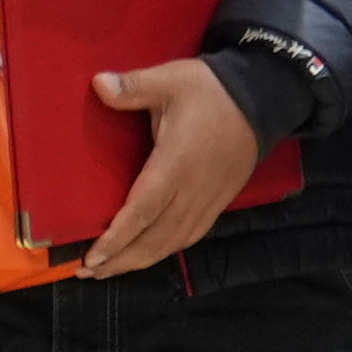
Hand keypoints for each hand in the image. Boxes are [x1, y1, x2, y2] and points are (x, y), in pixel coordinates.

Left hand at [79, 55, 265, 280]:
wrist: (263, 97)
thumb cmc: (211, 90)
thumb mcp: (169, 79)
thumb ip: (132, 86)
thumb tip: (96, 84)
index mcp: (175, 165)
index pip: (142, 212)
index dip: (116, 239)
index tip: (91, 258)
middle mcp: (192, 192)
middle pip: (153, 239)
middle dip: (120, 260)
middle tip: (88, 273)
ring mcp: (208, 201)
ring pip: (171, 243)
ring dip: (139, 261)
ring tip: (110, 270)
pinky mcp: (220, 203)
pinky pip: (189, 237)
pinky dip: (165, 251)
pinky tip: (150, 254)